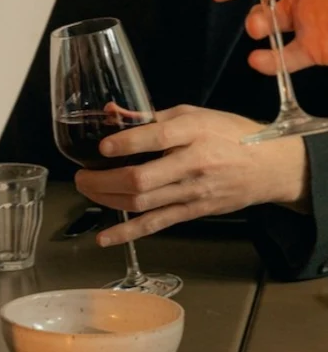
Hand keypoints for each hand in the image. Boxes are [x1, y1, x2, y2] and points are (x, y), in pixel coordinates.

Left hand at [74, 105, 307, 246]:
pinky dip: (127, 233)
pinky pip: (156, 224)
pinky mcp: (193, 211)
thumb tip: (110, 113)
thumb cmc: (228, 133)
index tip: (102, 146)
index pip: (157, 138)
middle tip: (80, 174)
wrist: (269, 166)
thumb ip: (151, 115)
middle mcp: (192, 164)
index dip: (125, 143)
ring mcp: (193, 192)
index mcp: (194, 133)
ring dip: (107, 200)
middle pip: (142, 179)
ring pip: (142, 203)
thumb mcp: (193, 114)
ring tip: (86, 190)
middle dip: (103, 180)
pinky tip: (104, 238)